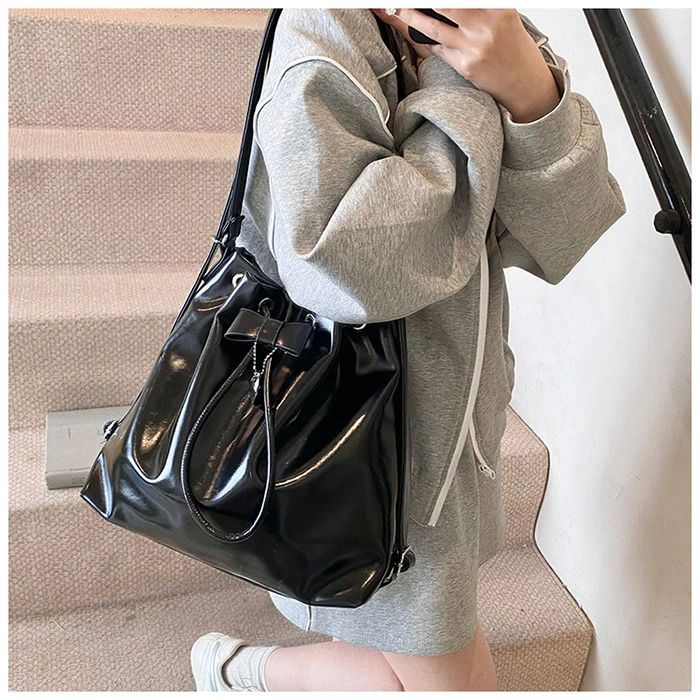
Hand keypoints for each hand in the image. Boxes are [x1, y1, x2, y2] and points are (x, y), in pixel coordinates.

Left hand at [371, 8, 560, 122]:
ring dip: (411, 16)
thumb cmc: (512, 46)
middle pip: (444, 4)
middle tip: (401, 0)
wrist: (523, 84)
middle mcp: (486, 26)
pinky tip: (421, 33)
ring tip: (399, 8)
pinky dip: (429, 40)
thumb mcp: (502, 15)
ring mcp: (473, 47)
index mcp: (498, 8)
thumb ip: (477, 7)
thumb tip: (443, 6)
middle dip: (420, 3)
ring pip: (433, 28)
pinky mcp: (464, 66)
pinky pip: (439, 48)